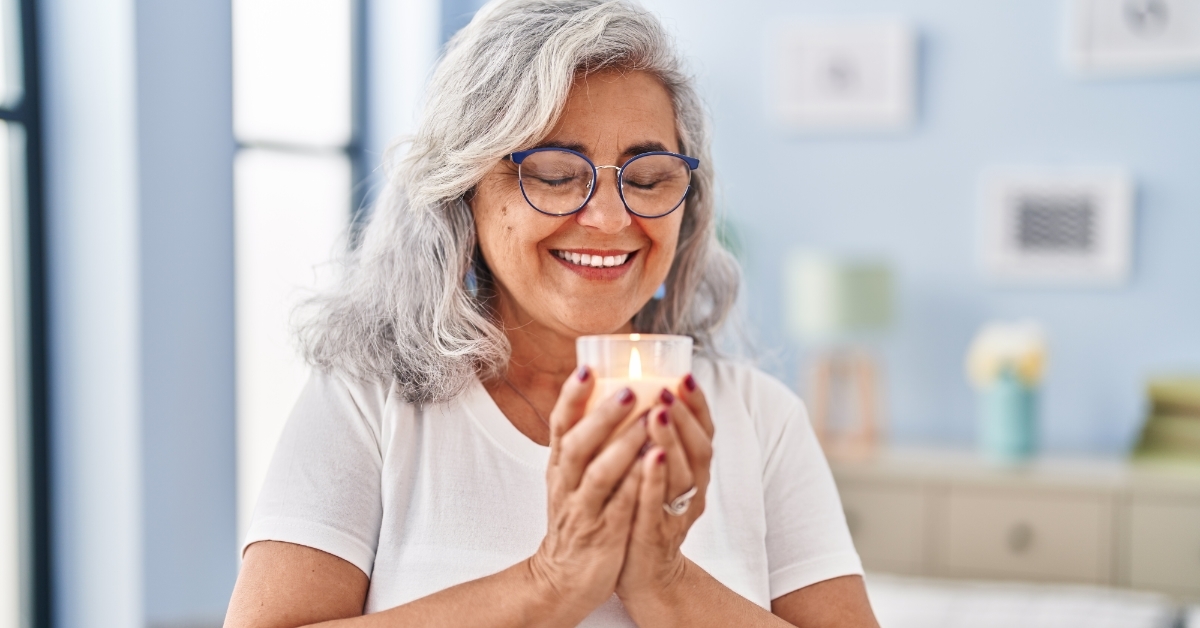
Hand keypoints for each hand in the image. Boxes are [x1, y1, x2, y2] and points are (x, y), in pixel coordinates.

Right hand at [528, 366, 647, 622]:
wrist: (563, 579)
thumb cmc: (577, 519)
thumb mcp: (572, 479)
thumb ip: (586, 443)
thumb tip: (609, 395)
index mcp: (560, 467)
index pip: (560, 425)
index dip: (571, 396)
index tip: (587, 368)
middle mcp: (567, 485)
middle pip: (576, 444)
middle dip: (602, 416)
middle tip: (629, 390)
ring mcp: (584, 510)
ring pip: (598, 474)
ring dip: (623, 446)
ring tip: (649, 421)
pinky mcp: (603, 535)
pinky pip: (619, 507)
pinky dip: (635, 484)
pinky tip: (654, 464)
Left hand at [615, 374, 714, 607]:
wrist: (640, 573)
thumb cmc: (643, 512)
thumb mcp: (655, 473)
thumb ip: (654, 439)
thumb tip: (637, 389)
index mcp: (694, 473)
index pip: (705, 433)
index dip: (698, 405)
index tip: (685, 375)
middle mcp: (692, 491)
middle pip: (698, 450)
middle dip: (683, 417)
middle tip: (667, 389)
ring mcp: (675, 514)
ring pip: (680, 475)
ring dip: (670, 442)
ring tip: (656, 414)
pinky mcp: (655, 536)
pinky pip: (656, 505)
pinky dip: (652, 480)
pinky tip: (646, 458)